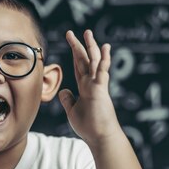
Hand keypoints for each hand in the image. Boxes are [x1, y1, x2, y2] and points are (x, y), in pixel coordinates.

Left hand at [58, 30, 119, 145]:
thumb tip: (63, 90)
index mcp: (85, 88)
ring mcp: (97, 85)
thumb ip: (68, 99)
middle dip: (78, 46)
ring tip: (87, 32)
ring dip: (90, 46)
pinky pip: (102, 72)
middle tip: (70, 32)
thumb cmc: (89, 126)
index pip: (78, 67)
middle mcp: (91, 83)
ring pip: (93, 61)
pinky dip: (103, 59)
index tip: (71, 42)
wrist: (100, 136)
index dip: (74, 54)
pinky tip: (104, 47)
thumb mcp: (72, 111)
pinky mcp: (100, 89)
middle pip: (84, 60)